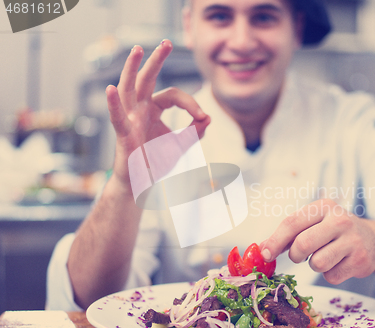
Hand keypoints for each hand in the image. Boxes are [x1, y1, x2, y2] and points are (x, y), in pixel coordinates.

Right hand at [106, 40, 210, 188]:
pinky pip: (117, 117)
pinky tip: (111, 89)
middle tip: (167, 42)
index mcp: (153, 108)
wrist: (142, 183)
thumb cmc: (157, 162)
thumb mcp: (181, 145)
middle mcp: (139, 109)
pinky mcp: (123, 134)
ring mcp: (129, 119)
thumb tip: (208, 117)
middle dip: (156, 60)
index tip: (203, 117)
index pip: (173, 95)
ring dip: (132, 69)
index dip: (190, 102)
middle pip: (147, 79)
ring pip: (129, 89)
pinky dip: (114, 104)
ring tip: (137, 50)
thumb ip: (195, 131)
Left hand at [260, 199, 374, 284]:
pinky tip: (339, 263)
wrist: (373, 239)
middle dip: (295, 255)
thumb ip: (289, 233)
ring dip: (314, 264)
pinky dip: (330, 274)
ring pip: (317, 263)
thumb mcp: (314, 223)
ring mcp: (353, 240)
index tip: (266, 254)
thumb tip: (262, 249)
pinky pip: (331, 276)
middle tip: (299, 256)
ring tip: (325, 256)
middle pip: (303, 244)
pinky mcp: (361, 261)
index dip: (275, 240)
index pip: (292, 222)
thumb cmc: (333, 231)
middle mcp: (340, 220)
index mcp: (324, 206)